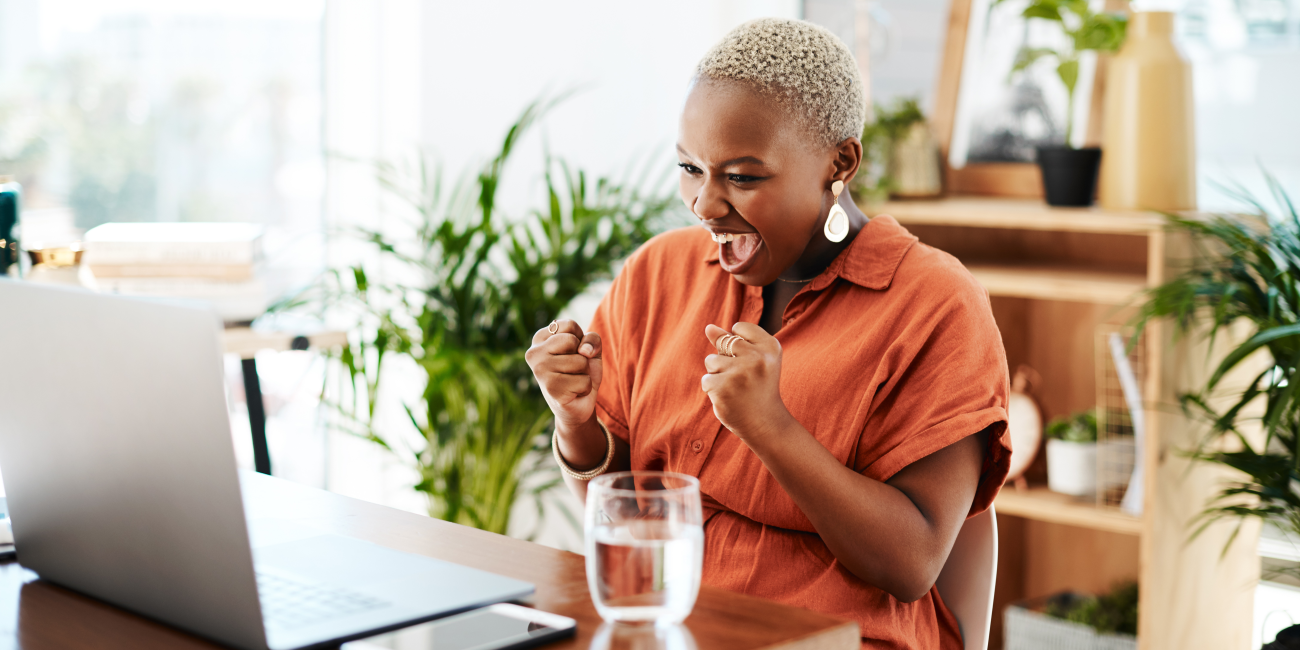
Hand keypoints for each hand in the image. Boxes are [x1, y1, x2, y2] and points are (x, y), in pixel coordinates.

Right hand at [525, 320, 602, 431]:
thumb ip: (592, 339)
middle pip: (573, 341)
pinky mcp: (550, 389)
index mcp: (540, 338)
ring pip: (580, 361)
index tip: (572, 353)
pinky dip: (586, 387)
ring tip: (573, 380)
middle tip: (573, 369)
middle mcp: (534, 353)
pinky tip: (574, 392)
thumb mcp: (590, 348)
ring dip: (585, 373)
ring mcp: (540, 371)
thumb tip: (585, 351)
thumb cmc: (581, 371)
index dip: (581, 340)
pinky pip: (584, 381)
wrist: (579, 403)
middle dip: (582, 357)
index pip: (570, 326)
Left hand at [701, 322, 793, 443]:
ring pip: (711, 361)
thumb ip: (731, 341)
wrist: (765, 423)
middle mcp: (757, 357)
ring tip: (736, 388)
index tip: (751, 362)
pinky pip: (706, 380)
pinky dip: (713, 390)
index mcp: (770, 346)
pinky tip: (729, 399)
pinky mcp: (723, 388)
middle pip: (724, 342)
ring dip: (718, 374)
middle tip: (744, 378)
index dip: (738, 344)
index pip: (739, 328)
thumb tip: (708, 327)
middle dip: (727, 359)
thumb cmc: (758, 388)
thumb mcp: (754, 359)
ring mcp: (740, 373)